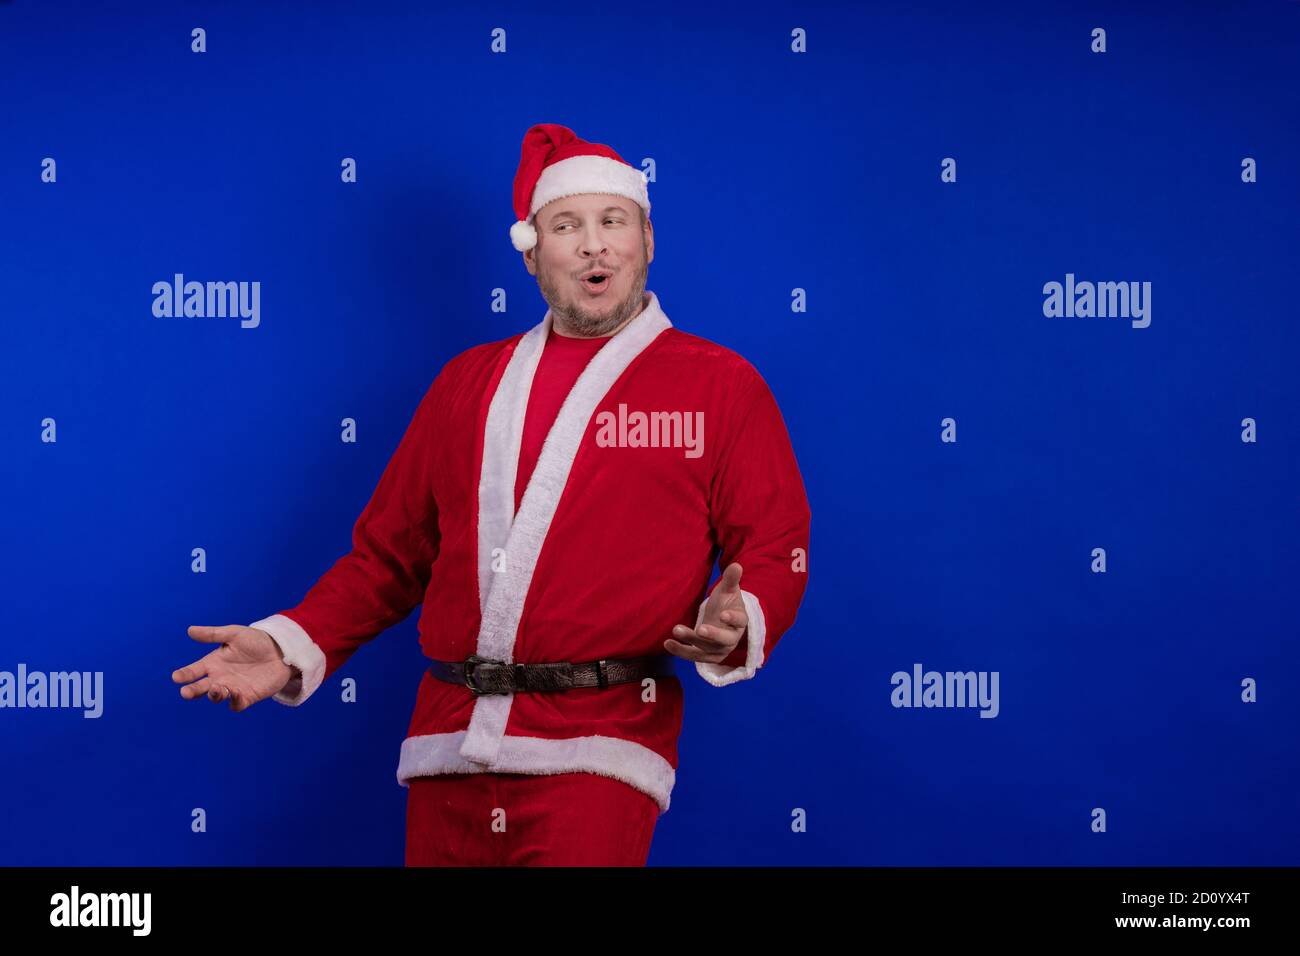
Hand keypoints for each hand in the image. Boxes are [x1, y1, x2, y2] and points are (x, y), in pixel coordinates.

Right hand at [171, 625, 298, 712]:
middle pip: (201, 688)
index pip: (193, 671)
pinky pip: (236, 704)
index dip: (184, 674)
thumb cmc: (256, 641)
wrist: (282, 650)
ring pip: (217, 697)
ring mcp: (232, 688)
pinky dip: (233, 701)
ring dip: (214, 695)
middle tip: (185, 692)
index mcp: (213, 663)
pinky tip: (234, 693)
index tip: (176, 676)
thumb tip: (190, 630)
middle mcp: (220, 678)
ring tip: (215, 688)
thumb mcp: (234, 634)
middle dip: (192, 691)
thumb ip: (213, 634)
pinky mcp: (247, 696)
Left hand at [665, 562, 747, 663]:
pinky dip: (681, 651)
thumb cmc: (727, 603)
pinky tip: (667, 643)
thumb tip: (736, 565)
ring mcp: (719, 650)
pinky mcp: (706, 656)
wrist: (722, 620)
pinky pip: (693, 655)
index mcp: (740, 621)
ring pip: (706, 649)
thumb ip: (731, 579)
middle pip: (723, 640)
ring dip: (690, 642)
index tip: (723, 614)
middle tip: (699, 629)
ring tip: (676, 631)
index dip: (732, 618)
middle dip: (711, 635)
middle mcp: (732, 639)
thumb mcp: (728, 590)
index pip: (739, 621)